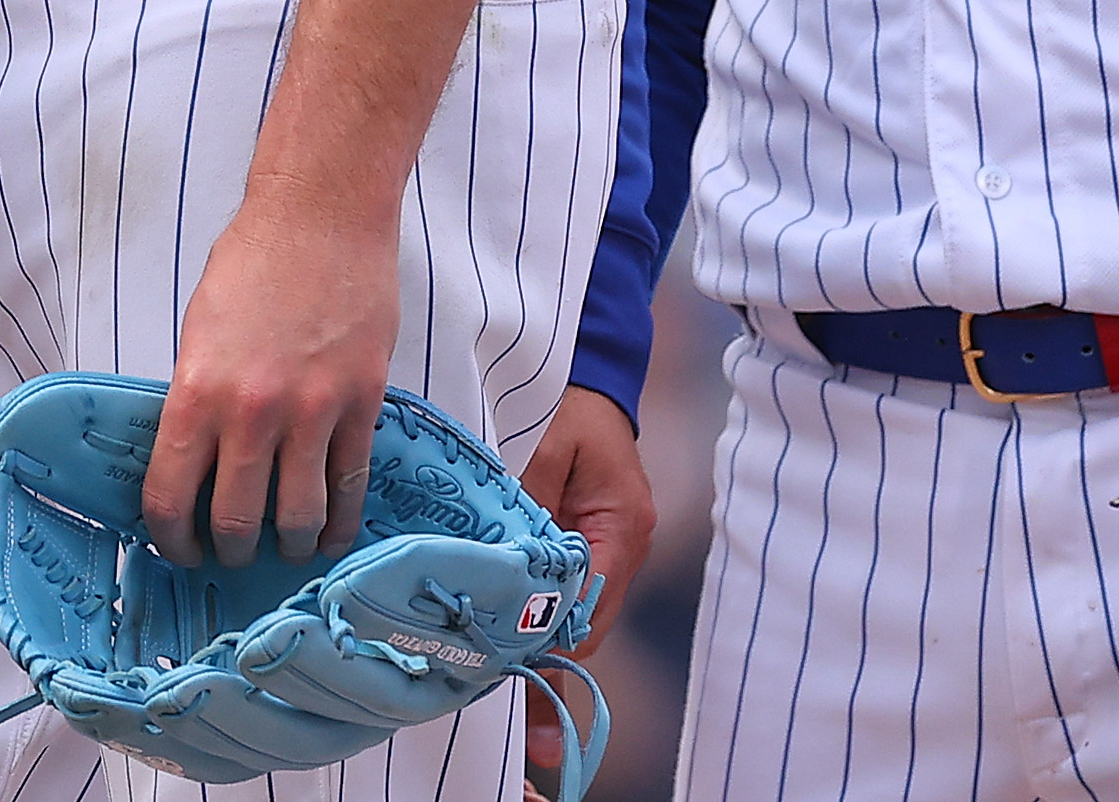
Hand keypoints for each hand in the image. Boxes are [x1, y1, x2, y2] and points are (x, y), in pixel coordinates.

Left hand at [144, 196, 398, 566]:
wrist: (320, 215)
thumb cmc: (253, 262)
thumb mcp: (199, 332)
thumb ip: (199, 400)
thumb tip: (198, 464)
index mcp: (197, 389)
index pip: (171, 496)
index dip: (171, 540)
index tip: (179, 549)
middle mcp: (251, 411)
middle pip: (238, 522)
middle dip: (232, 551)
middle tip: (233, 552)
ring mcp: (312, 410)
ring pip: (299, 517)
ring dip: (290, 544)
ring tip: (285, 545)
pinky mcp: (361, 403)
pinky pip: (350, 486)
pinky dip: (340, 522)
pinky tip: (332, 533)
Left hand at [518, 386, 651, 777]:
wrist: (581, 364)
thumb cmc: (564, 394)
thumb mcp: (544, 441)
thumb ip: (528, 501)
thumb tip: (508, 565)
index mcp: (622, 528)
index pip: (589, 608)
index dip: (550, 644)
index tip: (512, 678)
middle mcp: (616, 547)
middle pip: (580, 626)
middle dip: (547, 675)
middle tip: (534, 754)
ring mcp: (598, 548)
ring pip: (565, 616)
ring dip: (534, 654)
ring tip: (513, 726)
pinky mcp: (573, 541)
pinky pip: (551, 592)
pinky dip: (526, 619)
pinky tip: (497, 657)